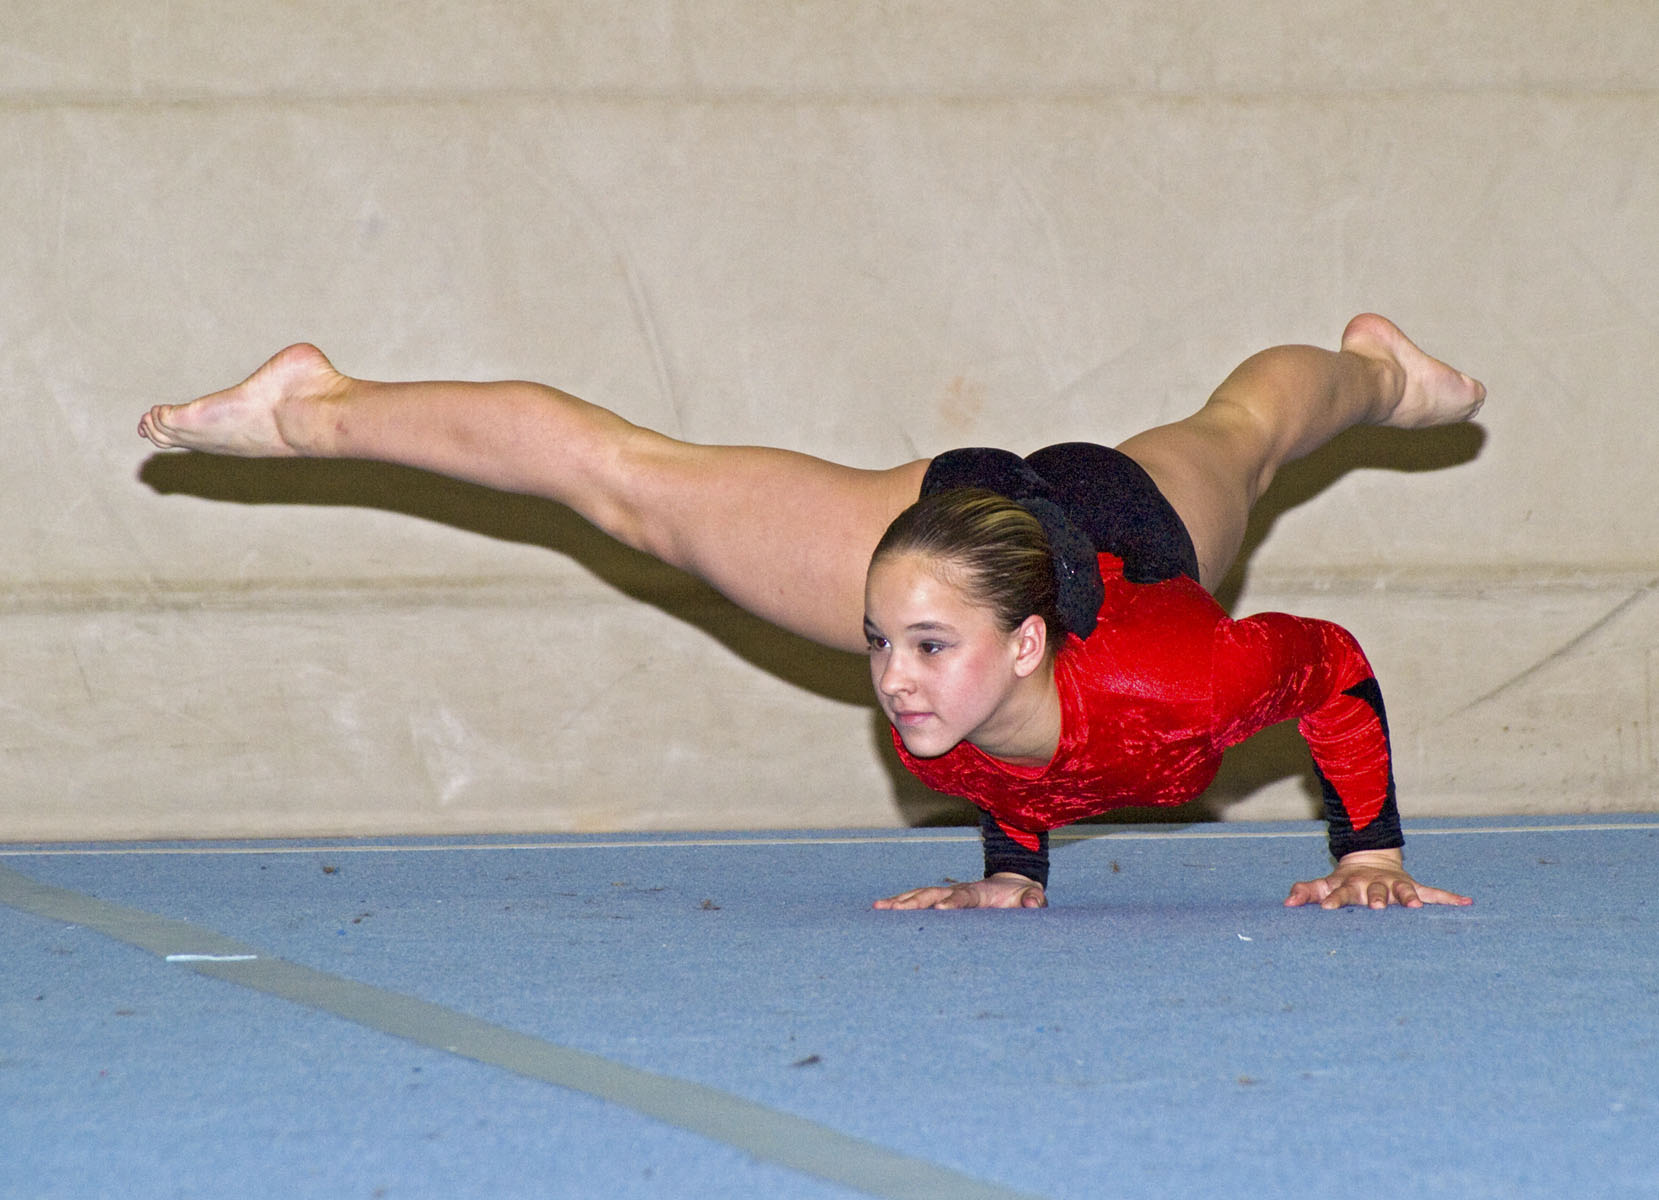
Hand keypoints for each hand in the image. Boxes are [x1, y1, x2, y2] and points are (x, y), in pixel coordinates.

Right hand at [873, 872, 1046, 909]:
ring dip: (900, 901)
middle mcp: (958, 890)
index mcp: (979, 892)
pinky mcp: (940, 899)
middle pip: (931, 894)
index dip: (952, 902)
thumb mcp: (1032, 897)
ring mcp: (947, 893)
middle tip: (893, 910)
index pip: (963, 897)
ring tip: (878, 908)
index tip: (939, 909)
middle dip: (913, 901)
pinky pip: (917, 900)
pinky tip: (881, 909)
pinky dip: (900, 903)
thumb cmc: (1021, 896)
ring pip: (919, 895)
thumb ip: (1034, 900)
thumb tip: (1032, 903)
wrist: (1011, 884)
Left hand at [1285, 848, 1472, 910]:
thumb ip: (1306, 892)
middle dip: (1376, 899)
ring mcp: (1394, 884)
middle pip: (1375, 892)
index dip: (1334, 900)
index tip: (1328, 909)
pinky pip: (1433, 893)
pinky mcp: (1413, 886)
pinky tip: (1467, 903)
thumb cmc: (1345, 880)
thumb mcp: (1324, 885)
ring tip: (1416, 906)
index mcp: (1350, 885)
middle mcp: (1374, 884)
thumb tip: (1287, 905)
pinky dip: (1449, 898)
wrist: (1370, 858)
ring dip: (1409, 897)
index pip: (1339, 893)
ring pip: (1403, 890)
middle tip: (1377, 908)